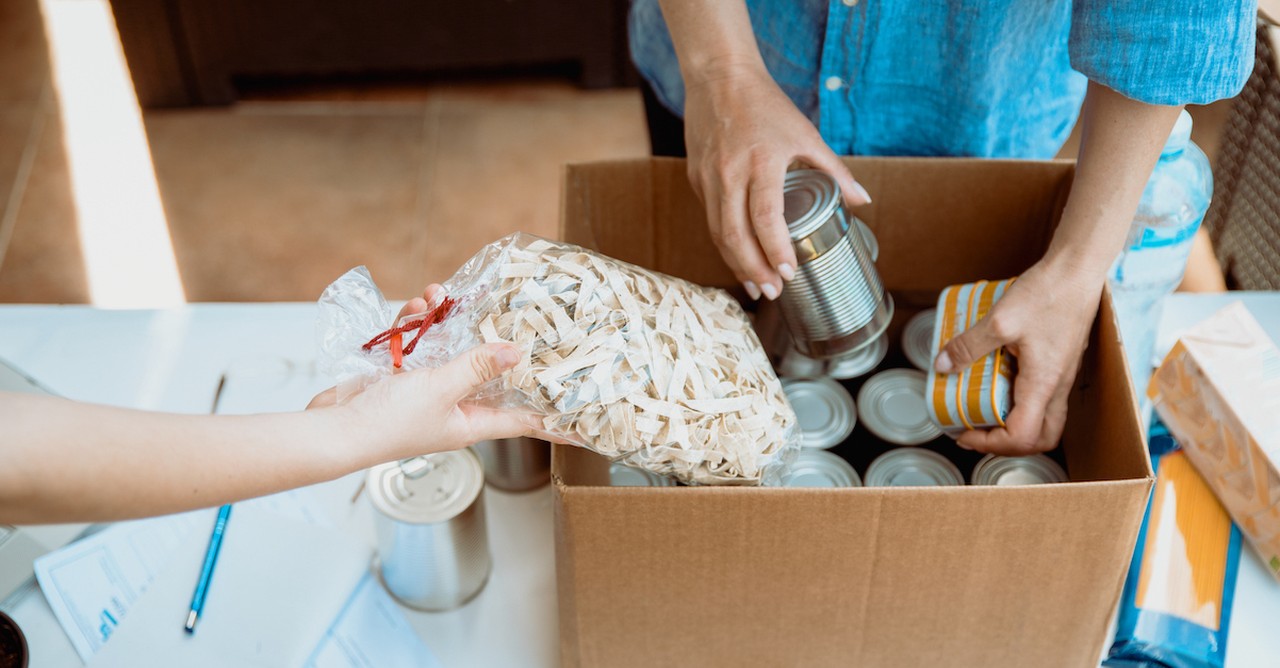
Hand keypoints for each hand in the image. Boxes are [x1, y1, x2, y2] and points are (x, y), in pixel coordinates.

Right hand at [309, 284, 540, 462]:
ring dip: (444, 321)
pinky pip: (419, 344)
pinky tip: (412, 306)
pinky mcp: (402, 376)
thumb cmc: (387, 424)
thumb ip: (477, 368)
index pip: (523, 422)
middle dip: (490, 339)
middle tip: (503, 311)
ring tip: (435, 297)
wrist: (334, 428)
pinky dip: (416, 323)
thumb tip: (517, 353)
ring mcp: (428, 391)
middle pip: (487, 371)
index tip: (582, 426)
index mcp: (471, 422)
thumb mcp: (440, 391)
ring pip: (450, 349)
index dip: (552, 421)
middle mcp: (454, 408)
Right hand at [682, 62, 870, 300]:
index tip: (789, 272)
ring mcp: (707, 177)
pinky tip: (739, 256)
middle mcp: (729, 172)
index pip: (766, 216)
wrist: (719, 78)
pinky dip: (724, 242)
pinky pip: (709, 218)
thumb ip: (833, 170)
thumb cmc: (766, 105)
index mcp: (761, 160)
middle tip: (771, 292)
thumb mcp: (806, 133)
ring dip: (735, 263)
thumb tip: (862, 201)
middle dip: (753, 269)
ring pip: (717, 232)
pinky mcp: (695, 178)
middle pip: (735, 234)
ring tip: (755, 285)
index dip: (776, 249)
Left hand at [934, 262, 1100, 454]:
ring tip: (983, 410)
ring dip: (1014, 424)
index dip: (990, 443)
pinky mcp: (1059, 364)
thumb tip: (941, 366)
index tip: (964, 432)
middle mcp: (1058, 386)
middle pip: (1040, 438)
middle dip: (1005, 443)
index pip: (1021, 437)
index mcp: (1044, 384)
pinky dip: (1020, 402)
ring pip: (1045, 420)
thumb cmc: (1048, 293)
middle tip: (975, 430)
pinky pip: (1043, 398)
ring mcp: (1062, 376)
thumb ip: (968, 346)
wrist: (1077, 270)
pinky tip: (997, 380)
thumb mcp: (999, 320)